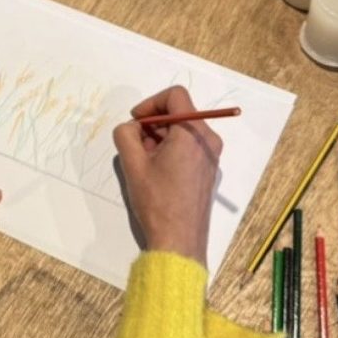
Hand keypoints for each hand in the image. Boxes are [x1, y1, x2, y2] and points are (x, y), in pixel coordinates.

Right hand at [111, 87, 223, 264]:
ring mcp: (212, 157)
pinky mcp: (209, 171)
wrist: (179, 241)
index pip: (175, 96)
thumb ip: (125, 135)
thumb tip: (131, 127)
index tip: (136, 121)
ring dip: (160, 138)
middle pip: (179, 113)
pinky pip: (189, 147)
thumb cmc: (157, 201)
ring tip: (143, 161)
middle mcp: (208, 140)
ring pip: (183, 131)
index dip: (150, 103)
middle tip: (135, 144)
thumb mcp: (132, 164)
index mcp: (193, 133)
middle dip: (153, 124)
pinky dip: (171, 150)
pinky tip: (156, 172)